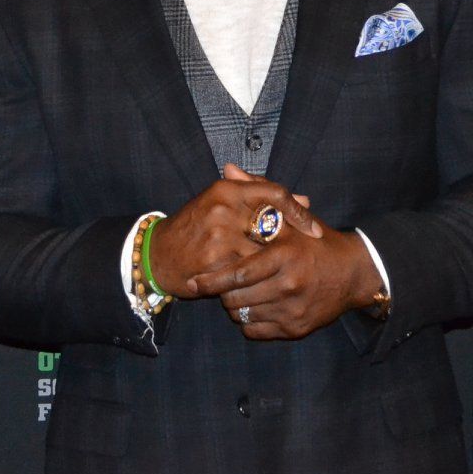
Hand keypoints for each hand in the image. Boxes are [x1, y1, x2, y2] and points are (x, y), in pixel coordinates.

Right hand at [149, 165, 314, 297]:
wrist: (158, 254)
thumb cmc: (196, 228)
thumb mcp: (223, 204)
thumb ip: (263, 199)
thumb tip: (306, 201)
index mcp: (227, 189)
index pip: (275, 193)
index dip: (299, 213)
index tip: (314, 230)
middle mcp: (223, 207)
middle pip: (273, 223)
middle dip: (292, 242)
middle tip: (308, 256)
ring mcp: (218, 234)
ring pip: (263, 250)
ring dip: (275, 264)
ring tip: (287, 273)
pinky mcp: (215, 260)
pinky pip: (248, 271)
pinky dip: (259, 279)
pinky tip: (268, 285)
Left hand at [188, 208, 382, 339]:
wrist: (354, 273)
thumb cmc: (317, 242)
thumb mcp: (290, 217)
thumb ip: (258, 194)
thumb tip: (228, 169)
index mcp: (285, 256)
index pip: (239, 273)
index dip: (213, 280)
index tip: (195, 281)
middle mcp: (290, 285)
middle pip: (237, 299)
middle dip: (222, 293)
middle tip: (217, 285)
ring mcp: (293, 310)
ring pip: (244, 316)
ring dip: (234, 307)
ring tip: (234, 294)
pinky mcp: (296, 329)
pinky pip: (256, 331)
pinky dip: (248, 322)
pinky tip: (251, 307)